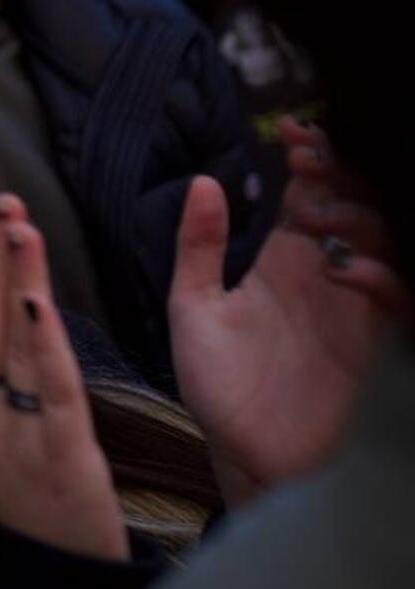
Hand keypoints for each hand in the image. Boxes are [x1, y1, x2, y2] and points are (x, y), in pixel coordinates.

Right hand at [0, 196, 128, 560]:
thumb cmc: (37, 518)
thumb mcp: (2, 454)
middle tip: (6, 204)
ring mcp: (11, 444)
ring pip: (11, 350)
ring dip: (17, 283)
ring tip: (22, 229)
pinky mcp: (57, 461)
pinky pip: (50, 392)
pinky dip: (44, 345)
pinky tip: (40, 304)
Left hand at [170, 159, 399, 507]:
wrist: (246, 456)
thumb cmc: (221, 387)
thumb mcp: (194, 309)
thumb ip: (197, 247)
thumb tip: (207, 182)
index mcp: (286, 260)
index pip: (311, 192)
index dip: (311, 157)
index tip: (289, 132)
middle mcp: (329, 275)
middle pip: (356, 205)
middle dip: (338, 175)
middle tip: (306, 160)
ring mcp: (359, 308)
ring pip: (386, 240)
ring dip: (356, 216)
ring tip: (315, 211)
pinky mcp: (381, 346)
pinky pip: (400, 299)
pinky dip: (378, 275)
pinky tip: (342, 266)